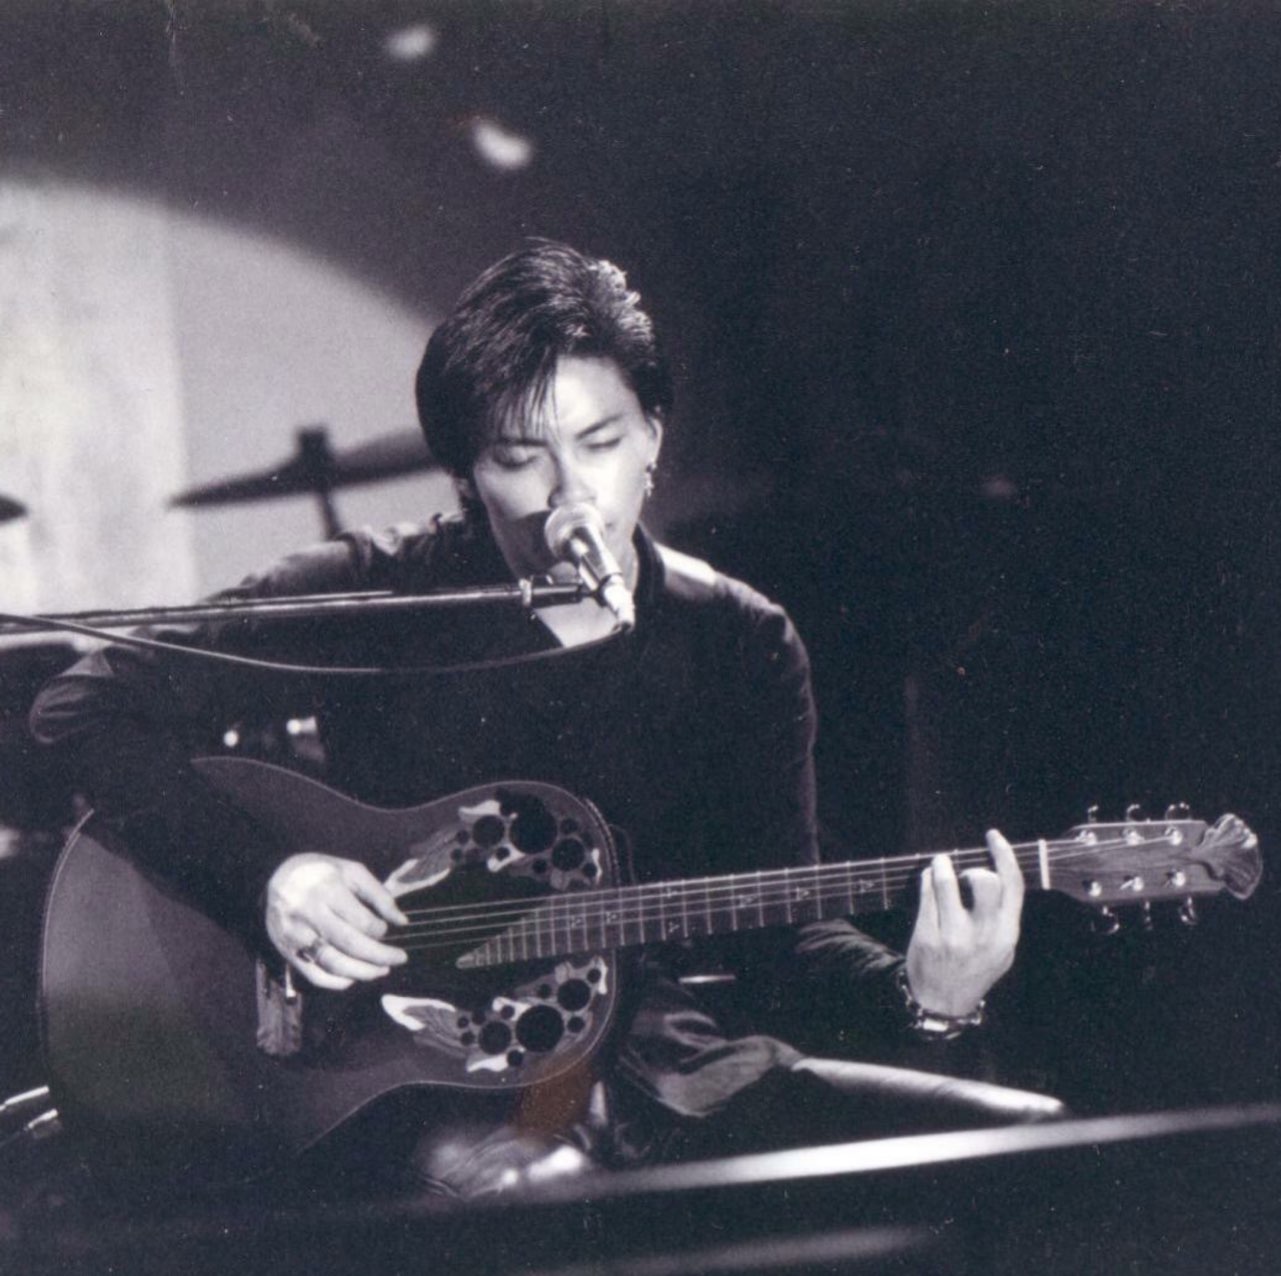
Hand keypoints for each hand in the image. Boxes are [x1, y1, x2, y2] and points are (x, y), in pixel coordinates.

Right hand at [266, 851, 409, 990]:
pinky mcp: (287, 952)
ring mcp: (296, 936)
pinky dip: (337, 982)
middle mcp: (309, 914)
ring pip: (332, 963)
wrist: (275, 879)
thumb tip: (402, 921)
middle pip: (349, 944)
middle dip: (379, 956)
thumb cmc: (321, 873)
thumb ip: (379, 895)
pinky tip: (354, 978)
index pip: (360, 920)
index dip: (380, 929)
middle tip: (399, 958)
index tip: (386, 929)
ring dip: (362, 972)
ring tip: (382, 971)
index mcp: (327, 889)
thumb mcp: (351, 872)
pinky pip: (314, 975)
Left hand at [904, 829, 1023, 1016]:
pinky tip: (929, 880)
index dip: (1004, 854)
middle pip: (985, 881)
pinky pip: (927, 891)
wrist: (941, 1001)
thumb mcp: (1001, 949)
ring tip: (940, 865)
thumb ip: (1003, 916)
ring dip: (942, 865)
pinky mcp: (928, 935)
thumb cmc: (974, 967)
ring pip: (947, 881)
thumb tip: (995, 870)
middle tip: (963, 874)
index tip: (993, 836)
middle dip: (973, 869)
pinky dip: (928, 878)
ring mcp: (954, 936)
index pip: (1013, 885)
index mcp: (1007, 935)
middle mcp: (984, 935)